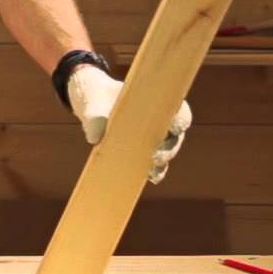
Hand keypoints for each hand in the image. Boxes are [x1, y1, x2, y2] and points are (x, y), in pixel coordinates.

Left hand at [66, 65, 192, 182]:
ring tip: (152, 169)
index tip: (174, 128)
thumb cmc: (97, 96)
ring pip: (166, 151)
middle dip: (169, 148)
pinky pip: (155, 164)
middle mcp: (160, 120)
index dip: (181, 120)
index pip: (179, 111)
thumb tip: (94, 138)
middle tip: (156, 156)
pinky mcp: (141, 151)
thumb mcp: (93, 102)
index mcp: (157, 101)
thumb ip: (94, 118)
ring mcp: (152, 137)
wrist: (91, 103)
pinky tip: (151, 177)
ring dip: (163, 161)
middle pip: (175, 137)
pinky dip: (155, 171)